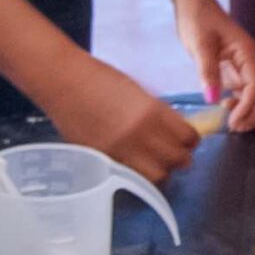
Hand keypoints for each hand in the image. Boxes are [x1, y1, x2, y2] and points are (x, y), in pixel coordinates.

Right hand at [44, 57, 198, 183]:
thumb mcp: (138, 92)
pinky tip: (135, 163)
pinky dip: (139, 172)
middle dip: (181, 158)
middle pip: (178, 160)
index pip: (188, 137)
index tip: (188, 141)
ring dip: (162, 170)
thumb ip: (157, 113)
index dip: (192, 141)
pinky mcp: (104, 161)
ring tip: (156, 162)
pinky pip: (133, 176)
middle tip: (176, 154)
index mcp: (153, 111)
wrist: (62, 81)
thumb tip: (173, 131)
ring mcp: (122, 151)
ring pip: (158, 176)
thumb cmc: (99, 78)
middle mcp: (142, 135)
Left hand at [173, 0, 254, 131]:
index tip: (232, 122)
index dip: (248, 107)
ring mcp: (247, 66)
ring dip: (252, 110)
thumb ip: (207, 72)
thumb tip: (212, 100)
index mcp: (249, 53)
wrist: (194, 5)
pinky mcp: (238, 69)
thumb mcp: (200, 45)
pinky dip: (242, 103)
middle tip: (239, 127)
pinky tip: (225, 106)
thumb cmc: (198, 20)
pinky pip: (248, 91)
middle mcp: (254, 61)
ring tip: (232, 122)